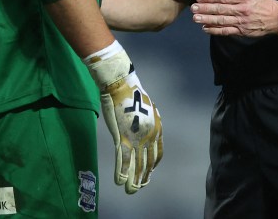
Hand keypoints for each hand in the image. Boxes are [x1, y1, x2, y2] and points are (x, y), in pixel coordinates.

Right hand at [85, 48, 162, 192]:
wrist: (121, 85)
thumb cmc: (132, 94)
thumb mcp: (147, 109)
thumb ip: (147, 122)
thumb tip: (145, 128)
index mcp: (156, 129)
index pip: (157, 153)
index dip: (153, 166)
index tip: (149, 173)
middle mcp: (149, 136)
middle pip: (148, 162)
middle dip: (144, 177)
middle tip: (140, 187)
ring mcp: (136, 138)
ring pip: (136, 165)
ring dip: (133, 180)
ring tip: (131, 191)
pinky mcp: (122, 138)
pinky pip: (123, 160)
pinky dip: (122, 172)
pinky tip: (120, 182)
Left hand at [190, 0, 277, 35]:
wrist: (275, 18)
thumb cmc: (262, 1)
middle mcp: (241, 10)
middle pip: (220, 9)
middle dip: (205, 8)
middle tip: (193, 8)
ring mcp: (241, 22)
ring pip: (221, 21)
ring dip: (207, 19)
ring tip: (196, 18)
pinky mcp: (241, 32)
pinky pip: (226, 31)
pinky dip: (215, 30)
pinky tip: (205, 28)